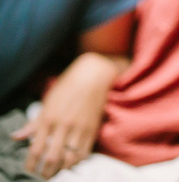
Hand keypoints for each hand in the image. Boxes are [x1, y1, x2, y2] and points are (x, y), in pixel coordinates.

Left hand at [12, 52, 122, 177]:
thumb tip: (16, 137)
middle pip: (52, 158)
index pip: (36, 149)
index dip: (31, 165)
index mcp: (49, 118)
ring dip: (62, 169)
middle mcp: (64, 125)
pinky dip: (77, 161)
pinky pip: (84, 152)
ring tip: (56, 172)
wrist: (93, 76)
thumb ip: (33, 123)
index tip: (29, 171)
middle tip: (42, 177)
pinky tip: (71, 162)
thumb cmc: (68, 87)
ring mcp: (80, 128)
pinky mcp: (92, 129)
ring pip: (70, 158)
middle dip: (46, 172)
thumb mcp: (47, 102)